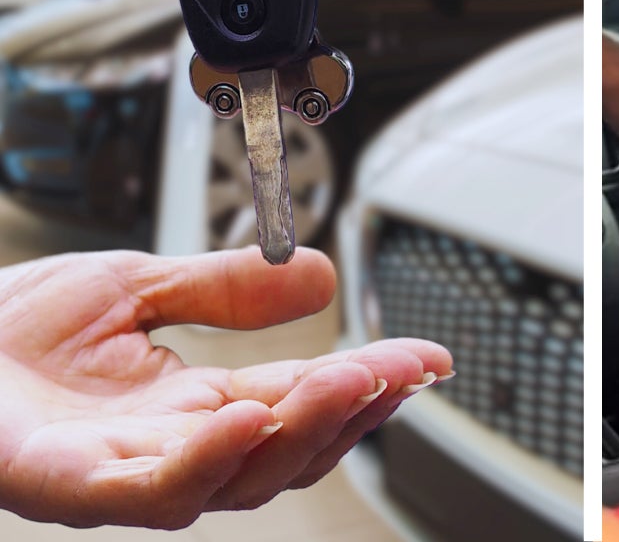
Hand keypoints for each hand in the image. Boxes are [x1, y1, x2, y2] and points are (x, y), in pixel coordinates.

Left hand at [0, 248, 449, 528]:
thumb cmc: (2, 332)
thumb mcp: (134, 285)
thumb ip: (227, 289)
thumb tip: (320, 276)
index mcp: (190, 409)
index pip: (300, 399)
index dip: (368, 382)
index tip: (426, 358)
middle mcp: (167, 453)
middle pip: (285, 453)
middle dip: (354, 412)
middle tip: (403, 370)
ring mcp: (120, 478)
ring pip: (236, 481)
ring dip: (302, 433)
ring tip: (350, 382)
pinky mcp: (67, 488)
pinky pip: (153, 492)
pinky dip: (210, 462)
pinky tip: (247, 420)